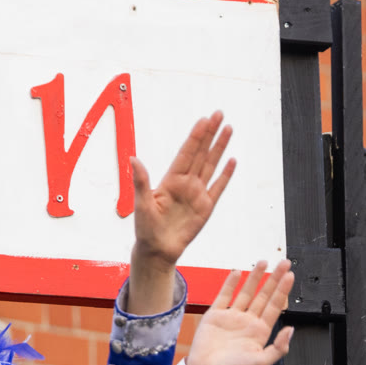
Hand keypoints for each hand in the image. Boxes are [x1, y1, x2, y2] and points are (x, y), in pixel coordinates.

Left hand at [128, 112, 235, 315]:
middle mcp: (186, 183)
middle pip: (201, 153)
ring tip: (228, 129)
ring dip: (220, 148)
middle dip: (210, 134)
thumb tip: (133, 159)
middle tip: (219, 114)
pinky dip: (225, 175)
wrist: (158, 250)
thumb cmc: (146, 228)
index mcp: (170, 179)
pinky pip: (218, 188)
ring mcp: (197, 194)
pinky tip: (231, 161)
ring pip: (211, 165)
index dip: (195, 136)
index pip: (186, 153)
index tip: (203, 120)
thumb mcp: (141, 204)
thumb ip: (141, 181)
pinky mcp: (206, 208)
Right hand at [181, 261, 294, 364]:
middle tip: (283, 263)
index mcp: (260, 332)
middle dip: (274, 278)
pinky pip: (224, 295)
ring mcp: (232, 317)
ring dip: (255, 277)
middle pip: (264, 295)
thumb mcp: (260, 364)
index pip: (275, 306)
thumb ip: (278, 348)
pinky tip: (237, 272)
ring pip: (246, 292)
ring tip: (263, 262)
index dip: (283, 290)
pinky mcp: (215, 315)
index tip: (290, 275)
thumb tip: (291, 330)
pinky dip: (230, 283)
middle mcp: (248, 322)